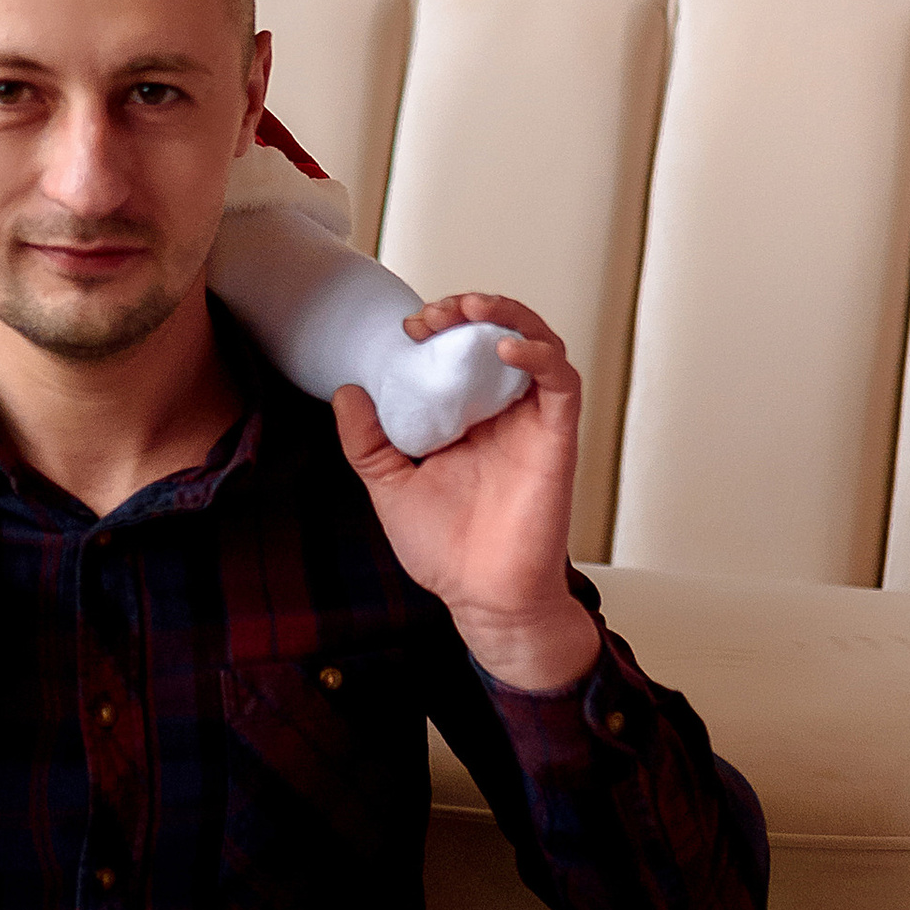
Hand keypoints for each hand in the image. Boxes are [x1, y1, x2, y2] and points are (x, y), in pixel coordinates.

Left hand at [333, 296, 595, 691]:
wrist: (482, 599)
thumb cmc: (445, 552)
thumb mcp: (390, 487)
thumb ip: (367, 443)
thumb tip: (347, 391)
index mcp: (467, 420)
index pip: (462, 352)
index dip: (441, 327)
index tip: (409, 329)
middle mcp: (503, 415)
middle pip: (502, 335)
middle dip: (472, 310)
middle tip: (436, 313)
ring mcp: (533, 425)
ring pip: (540, 345)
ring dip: (509, 316)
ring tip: (472, 309)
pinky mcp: (557, 440)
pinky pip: (562, 384)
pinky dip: (540, 355)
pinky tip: (507, 347)